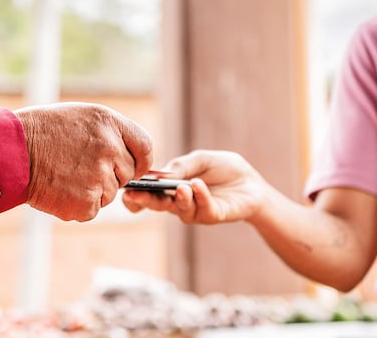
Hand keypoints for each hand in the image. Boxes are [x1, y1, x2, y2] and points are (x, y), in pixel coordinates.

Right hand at [14, 102, 151, 220]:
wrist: (11, 151)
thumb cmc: (43, 132)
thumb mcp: (81, 118)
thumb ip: (111, 135)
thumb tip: (132, 160)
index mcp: (110, 124)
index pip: (145, 147)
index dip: (140, 160)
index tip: (133, 167)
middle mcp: (110, 149)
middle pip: (126, 174)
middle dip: (108, 175)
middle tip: (78, 167)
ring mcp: (99, 177)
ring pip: (109, 194)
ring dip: (91, 190)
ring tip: (65, 175)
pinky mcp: (86, 203)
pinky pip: (93, 209)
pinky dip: (77, 205)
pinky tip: (59, 189)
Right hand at [121, 149, 271, 224]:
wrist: (251, 182)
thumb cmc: (224, 168)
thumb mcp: (201, 159)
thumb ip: (182, 165)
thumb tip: (162, 173)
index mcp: (171, 187)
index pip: (149, 194)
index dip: (135, 196)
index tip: (125, 192)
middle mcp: (179, 202)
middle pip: (158, 205)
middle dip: (146, 201)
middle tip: (135, 194)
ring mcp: (195, 211)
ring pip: (180, 210)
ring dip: (179, 198)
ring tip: (181, 187)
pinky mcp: (213, 216)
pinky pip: (203, 210)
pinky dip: (199, 196)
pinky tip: (197, 185)